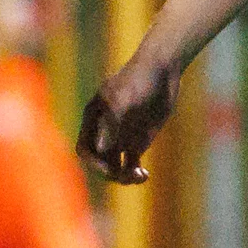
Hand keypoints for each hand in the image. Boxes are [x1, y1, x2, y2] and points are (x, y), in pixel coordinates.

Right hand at [77, 51, 173, 184]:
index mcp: (94, 119)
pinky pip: (131, 164)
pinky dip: (135, 173)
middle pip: (99, 161)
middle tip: (129, 175)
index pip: (85, 149)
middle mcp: (105, 131)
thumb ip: (112, 125)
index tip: (109, 169)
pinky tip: (145, 174)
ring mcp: (121, 136)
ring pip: (115, 165)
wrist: (162, 70)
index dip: (93, 162)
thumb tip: (100, 150)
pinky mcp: (138, 140)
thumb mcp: (125, 100)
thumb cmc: (139, 80)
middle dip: (111, 172)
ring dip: (123, 176)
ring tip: (140, 177)